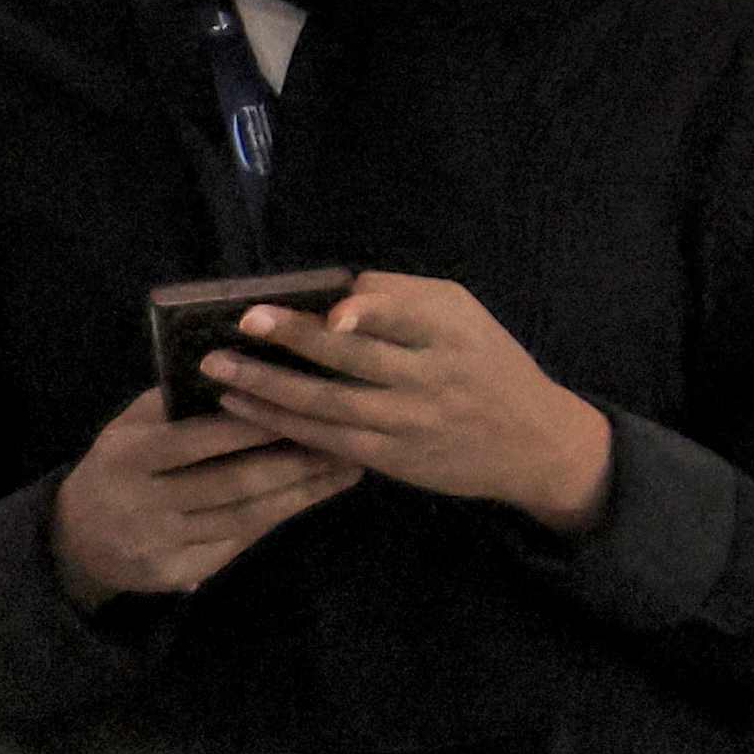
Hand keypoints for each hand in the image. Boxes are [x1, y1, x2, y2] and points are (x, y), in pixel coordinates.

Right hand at [51, 385, 359, 605]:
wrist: (78, 538)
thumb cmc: (119, 466)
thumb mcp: (130, 427)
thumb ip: (175, 403)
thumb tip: (242, 367)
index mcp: (129, 455)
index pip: (200, 439)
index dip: (256, 426)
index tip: (306, 407)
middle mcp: (143, 502)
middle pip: (234, 481)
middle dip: (297, 462)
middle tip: (346, 441)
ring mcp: (161, 542)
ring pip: (247, 516)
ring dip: (303, 493)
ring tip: (347, 469)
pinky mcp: (179, 572)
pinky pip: (240, 541)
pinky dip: (280, 516)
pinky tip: (314, 497)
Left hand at [209, 274, 617, 531]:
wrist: (534, 442)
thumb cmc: (489, 364)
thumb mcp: (465, 317)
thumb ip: (403, 299)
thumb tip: (331, 293)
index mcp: (450, 332)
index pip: (406, 315)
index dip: (369, 313)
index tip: (333, 314)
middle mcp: (432, 378)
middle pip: (354, 359)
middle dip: (294, 340)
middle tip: (241, 325)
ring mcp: (411, 423)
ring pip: (330, 405)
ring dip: (269, 388)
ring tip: (219, 371)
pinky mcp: (396, 459)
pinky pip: (331, 441)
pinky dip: (285, 425)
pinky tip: (246, 409)